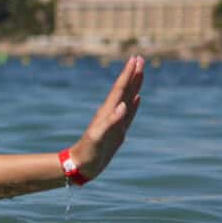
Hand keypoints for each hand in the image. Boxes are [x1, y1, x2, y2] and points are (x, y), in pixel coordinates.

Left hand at [69, 55, 144, 180]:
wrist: (81, 165)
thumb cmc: (88, 151)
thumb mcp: (98, 137)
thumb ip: (111, 121)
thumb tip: (124, 105)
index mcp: (107, 112)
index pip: (120, 89)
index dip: (128, 74)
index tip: (136, 59)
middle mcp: (111, 113)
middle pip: (124, 89)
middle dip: (132, 74)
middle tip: (140, 58)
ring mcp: (115, 121)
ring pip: (127, 98)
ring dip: (134, 85)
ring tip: (140, 72)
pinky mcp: (117, 130)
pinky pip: (128, 114)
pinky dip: (133, 104)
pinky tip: (137, 98)